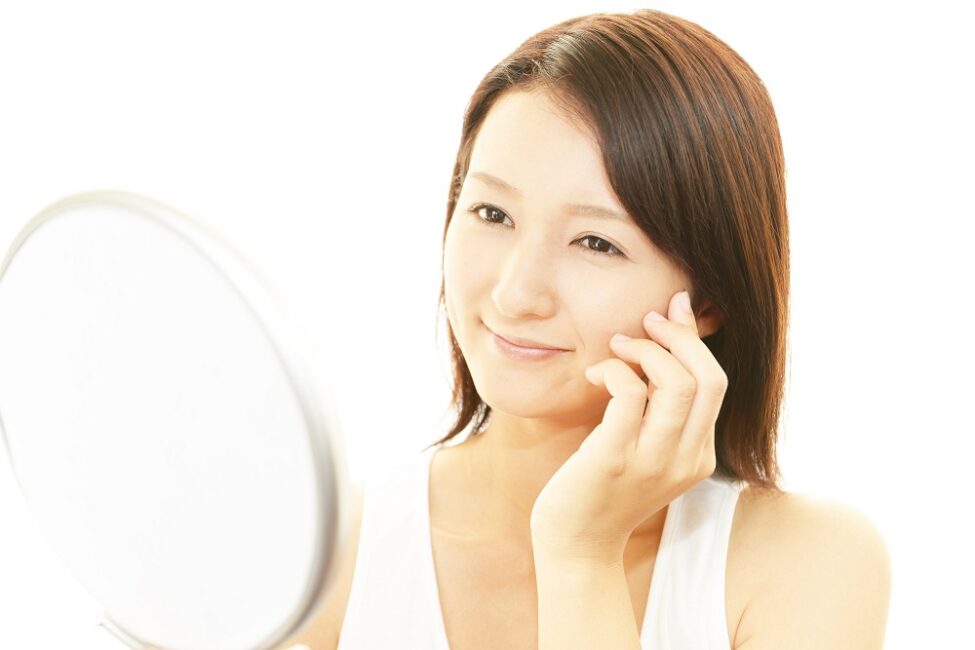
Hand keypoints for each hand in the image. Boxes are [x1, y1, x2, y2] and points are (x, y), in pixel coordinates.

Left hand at [529, 290, 728, 564]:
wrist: (575, 544)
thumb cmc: (602, 487)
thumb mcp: (643, 446)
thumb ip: (659, 405)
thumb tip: (666, 339)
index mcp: (698, 455)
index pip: (715, 383)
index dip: (693, 340)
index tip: (670, 312)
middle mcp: (685, 460)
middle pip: (708, 379)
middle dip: (678, 337)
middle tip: (645, 323)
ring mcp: (652, 462)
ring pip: (677, 384)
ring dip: (645, 351)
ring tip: (617, 347)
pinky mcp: (613, 459)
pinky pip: (629, 394)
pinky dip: (614, 370)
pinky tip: (594, 373)